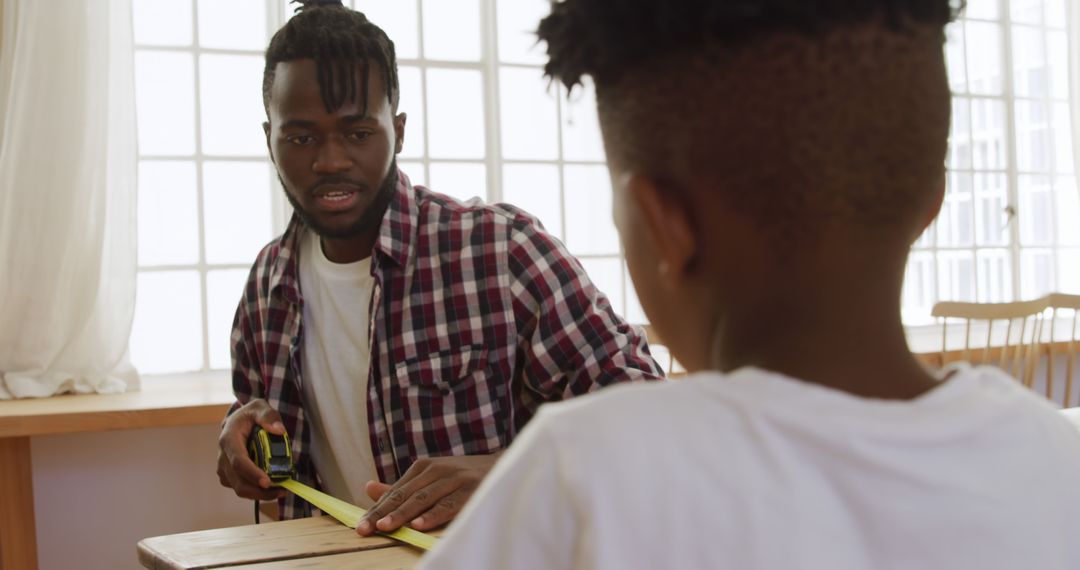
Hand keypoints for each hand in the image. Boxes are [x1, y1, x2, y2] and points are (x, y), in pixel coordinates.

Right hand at [216, 398, 287, 500]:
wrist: (240, 421)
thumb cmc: (250, 414)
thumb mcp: (260, 407)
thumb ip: (269, 416)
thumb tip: (279, 430)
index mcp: (228, 439)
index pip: (238, 462)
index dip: (252, 474)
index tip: (268, 482)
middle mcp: (223, 456)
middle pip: (238, 482)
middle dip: (260, 491)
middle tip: (282, 490)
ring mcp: (224, 468)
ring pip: (239, 488)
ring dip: (260, 494)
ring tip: (281, 490)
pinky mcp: (229, 475)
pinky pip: (241, 488)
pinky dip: (256, 492)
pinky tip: (272, 488)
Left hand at [356, 453, 501, 534]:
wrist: (504, 467)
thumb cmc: (463, 477)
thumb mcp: (432, 478)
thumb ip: (402, 487)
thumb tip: (368, 488)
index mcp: (425, 466)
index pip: (395, 490)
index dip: (377, 508)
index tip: (360, 525)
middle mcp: (438, 469)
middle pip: (405, 494)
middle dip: (382, 512)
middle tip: (365, 528)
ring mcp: (455, 479)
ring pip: (424, 498)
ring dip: (403, 513)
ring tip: (385, 526)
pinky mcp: (472, 489)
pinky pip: (449, 504)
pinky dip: (433, 515)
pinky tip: (419, 525)